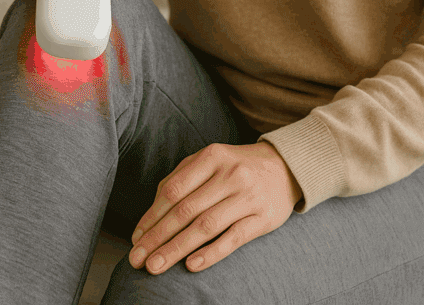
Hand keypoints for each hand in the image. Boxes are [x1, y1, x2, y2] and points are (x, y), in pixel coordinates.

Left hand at [128, 142, 302, 274]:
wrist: (286, 167)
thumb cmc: (237, 167)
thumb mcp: (210, 160)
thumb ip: (181, 178)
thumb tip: (151, 214)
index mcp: (212, 157)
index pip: (173, 190)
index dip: (151, 216)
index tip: (136, 238)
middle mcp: (230, 174)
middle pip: (186, 210)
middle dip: (158, 237)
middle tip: (137, 259)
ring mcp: (248, 196)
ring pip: (206, 226)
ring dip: (177, 249)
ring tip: (156, 266)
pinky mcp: (264, 217)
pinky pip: (234, 238)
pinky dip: (211, 253)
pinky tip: (191, 265)